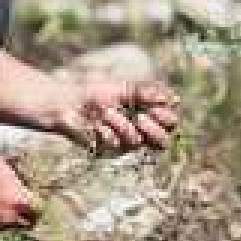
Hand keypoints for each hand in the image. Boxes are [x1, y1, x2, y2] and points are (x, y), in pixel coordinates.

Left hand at [54, 79, 180, 155]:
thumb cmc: (96, 93)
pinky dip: (106, 131)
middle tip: (142, 118)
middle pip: (162, 142)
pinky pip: (115, 144)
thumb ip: (147, 94)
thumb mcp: (124, 89)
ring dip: (122, 124)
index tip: (158, 109)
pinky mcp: (108, 151)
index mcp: (147, 116)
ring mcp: (124, 143)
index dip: (168, 119)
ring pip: (136, 141)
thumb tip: (172, 98)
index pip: (169, 124)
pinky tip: (95, 123)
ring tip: (106, 112)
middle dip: (154, 130)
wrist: (68, 103)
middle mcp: (138, 132)